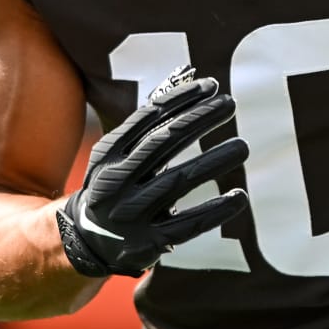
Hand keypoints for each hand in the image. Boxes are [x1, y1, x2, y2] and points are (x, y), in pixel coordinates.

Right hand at [57, 68, 248, 277]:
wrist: (86, 241)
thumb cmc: (115, 184)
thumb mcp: (117, 155)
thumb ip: (147, 127)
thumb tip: (187, 88)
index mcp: (108, 154)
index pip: (147, 117)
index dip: (181, 99)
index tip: (212, 85)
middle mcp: (115, 181)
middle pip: (163, 143)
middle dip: (199, 119)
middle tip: (230, 104)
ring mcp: (130, 213)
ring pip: (178, 181)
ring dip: (213, 162)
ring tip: (242, 146)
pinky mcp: (147, 242)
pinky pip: (187, 225)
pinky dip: (215, 211)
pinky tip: (239, 196)